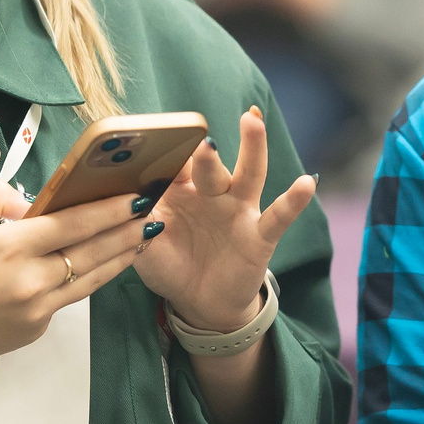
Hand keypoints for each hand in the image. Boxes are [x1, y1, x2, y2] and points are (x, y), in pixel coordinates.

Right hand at [0, 179, 145, 374]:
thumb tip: (31, 200)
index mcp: (10, 247)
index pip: (73, 224)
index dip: (110, 210)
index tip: (136, 197)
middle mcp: (30, 280)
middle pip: (93, 251)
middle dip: (127, 231)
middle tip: (153, 214)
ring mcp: (37, 309)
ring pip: (92, 278)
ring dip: (121, 257)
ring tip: (144, 237)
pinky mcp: (38, 328)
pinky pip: (69, 297)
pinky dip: (91, 278)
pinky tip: (106, 263)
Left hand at [133, 107, 316, 330]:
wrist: (199, 302)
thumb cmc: (170, 264)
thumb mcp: (143, 247)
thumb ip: (132, 224)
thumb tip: (116, 202)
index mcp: (180, 190)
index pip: (174, 164)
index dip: (166, 156)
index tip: (155, 144)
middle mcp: (212, 193)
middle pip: (211, 165)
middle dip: (206, 152)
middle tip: (202, 141)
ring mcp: (239, 210)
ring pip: (248, 174)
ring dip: (252, 147)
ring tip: (253, 121)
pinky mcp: (260, 234)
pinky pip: (278, 215)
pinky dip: (294, 200)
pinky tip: (307, 182)